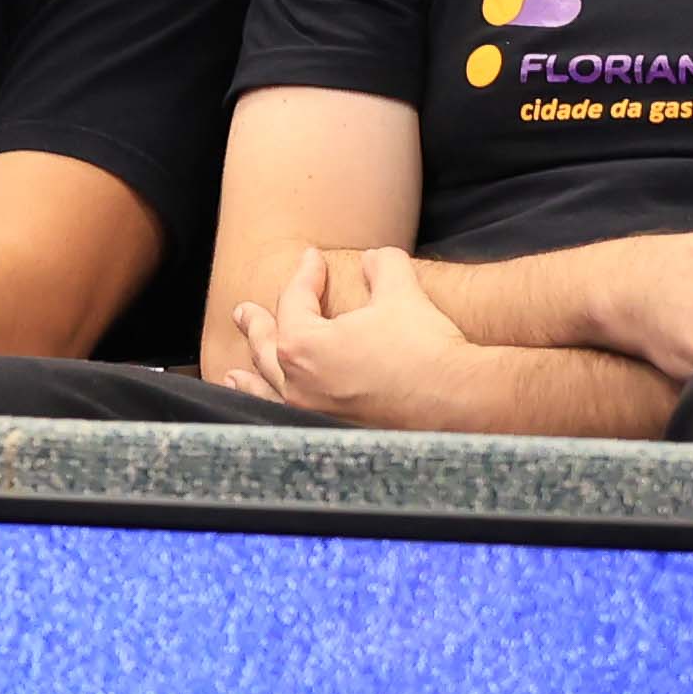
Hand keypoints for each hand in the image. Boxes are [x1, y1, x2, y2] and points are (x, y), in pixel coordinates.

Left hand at [235, 245, 503, 428]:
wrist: (456, 400)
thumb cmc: (424, 346)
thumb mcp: (400, 290)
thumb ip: (381, 265)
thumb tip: (374, 258)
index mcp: (302, 345)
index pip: (294, 301)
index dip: (304, 275)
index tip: (313, 259)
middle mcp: (296, 384)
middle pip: (268, 347)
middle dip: (256, 325)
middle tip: (243, 311)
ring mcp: (310, 415)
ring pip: (270, 390)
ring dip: (252, 374)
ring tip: (235, 369)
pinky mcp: (331, 435)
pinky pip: (287, 420)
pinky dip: (273, 411)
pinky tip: (275, 412)